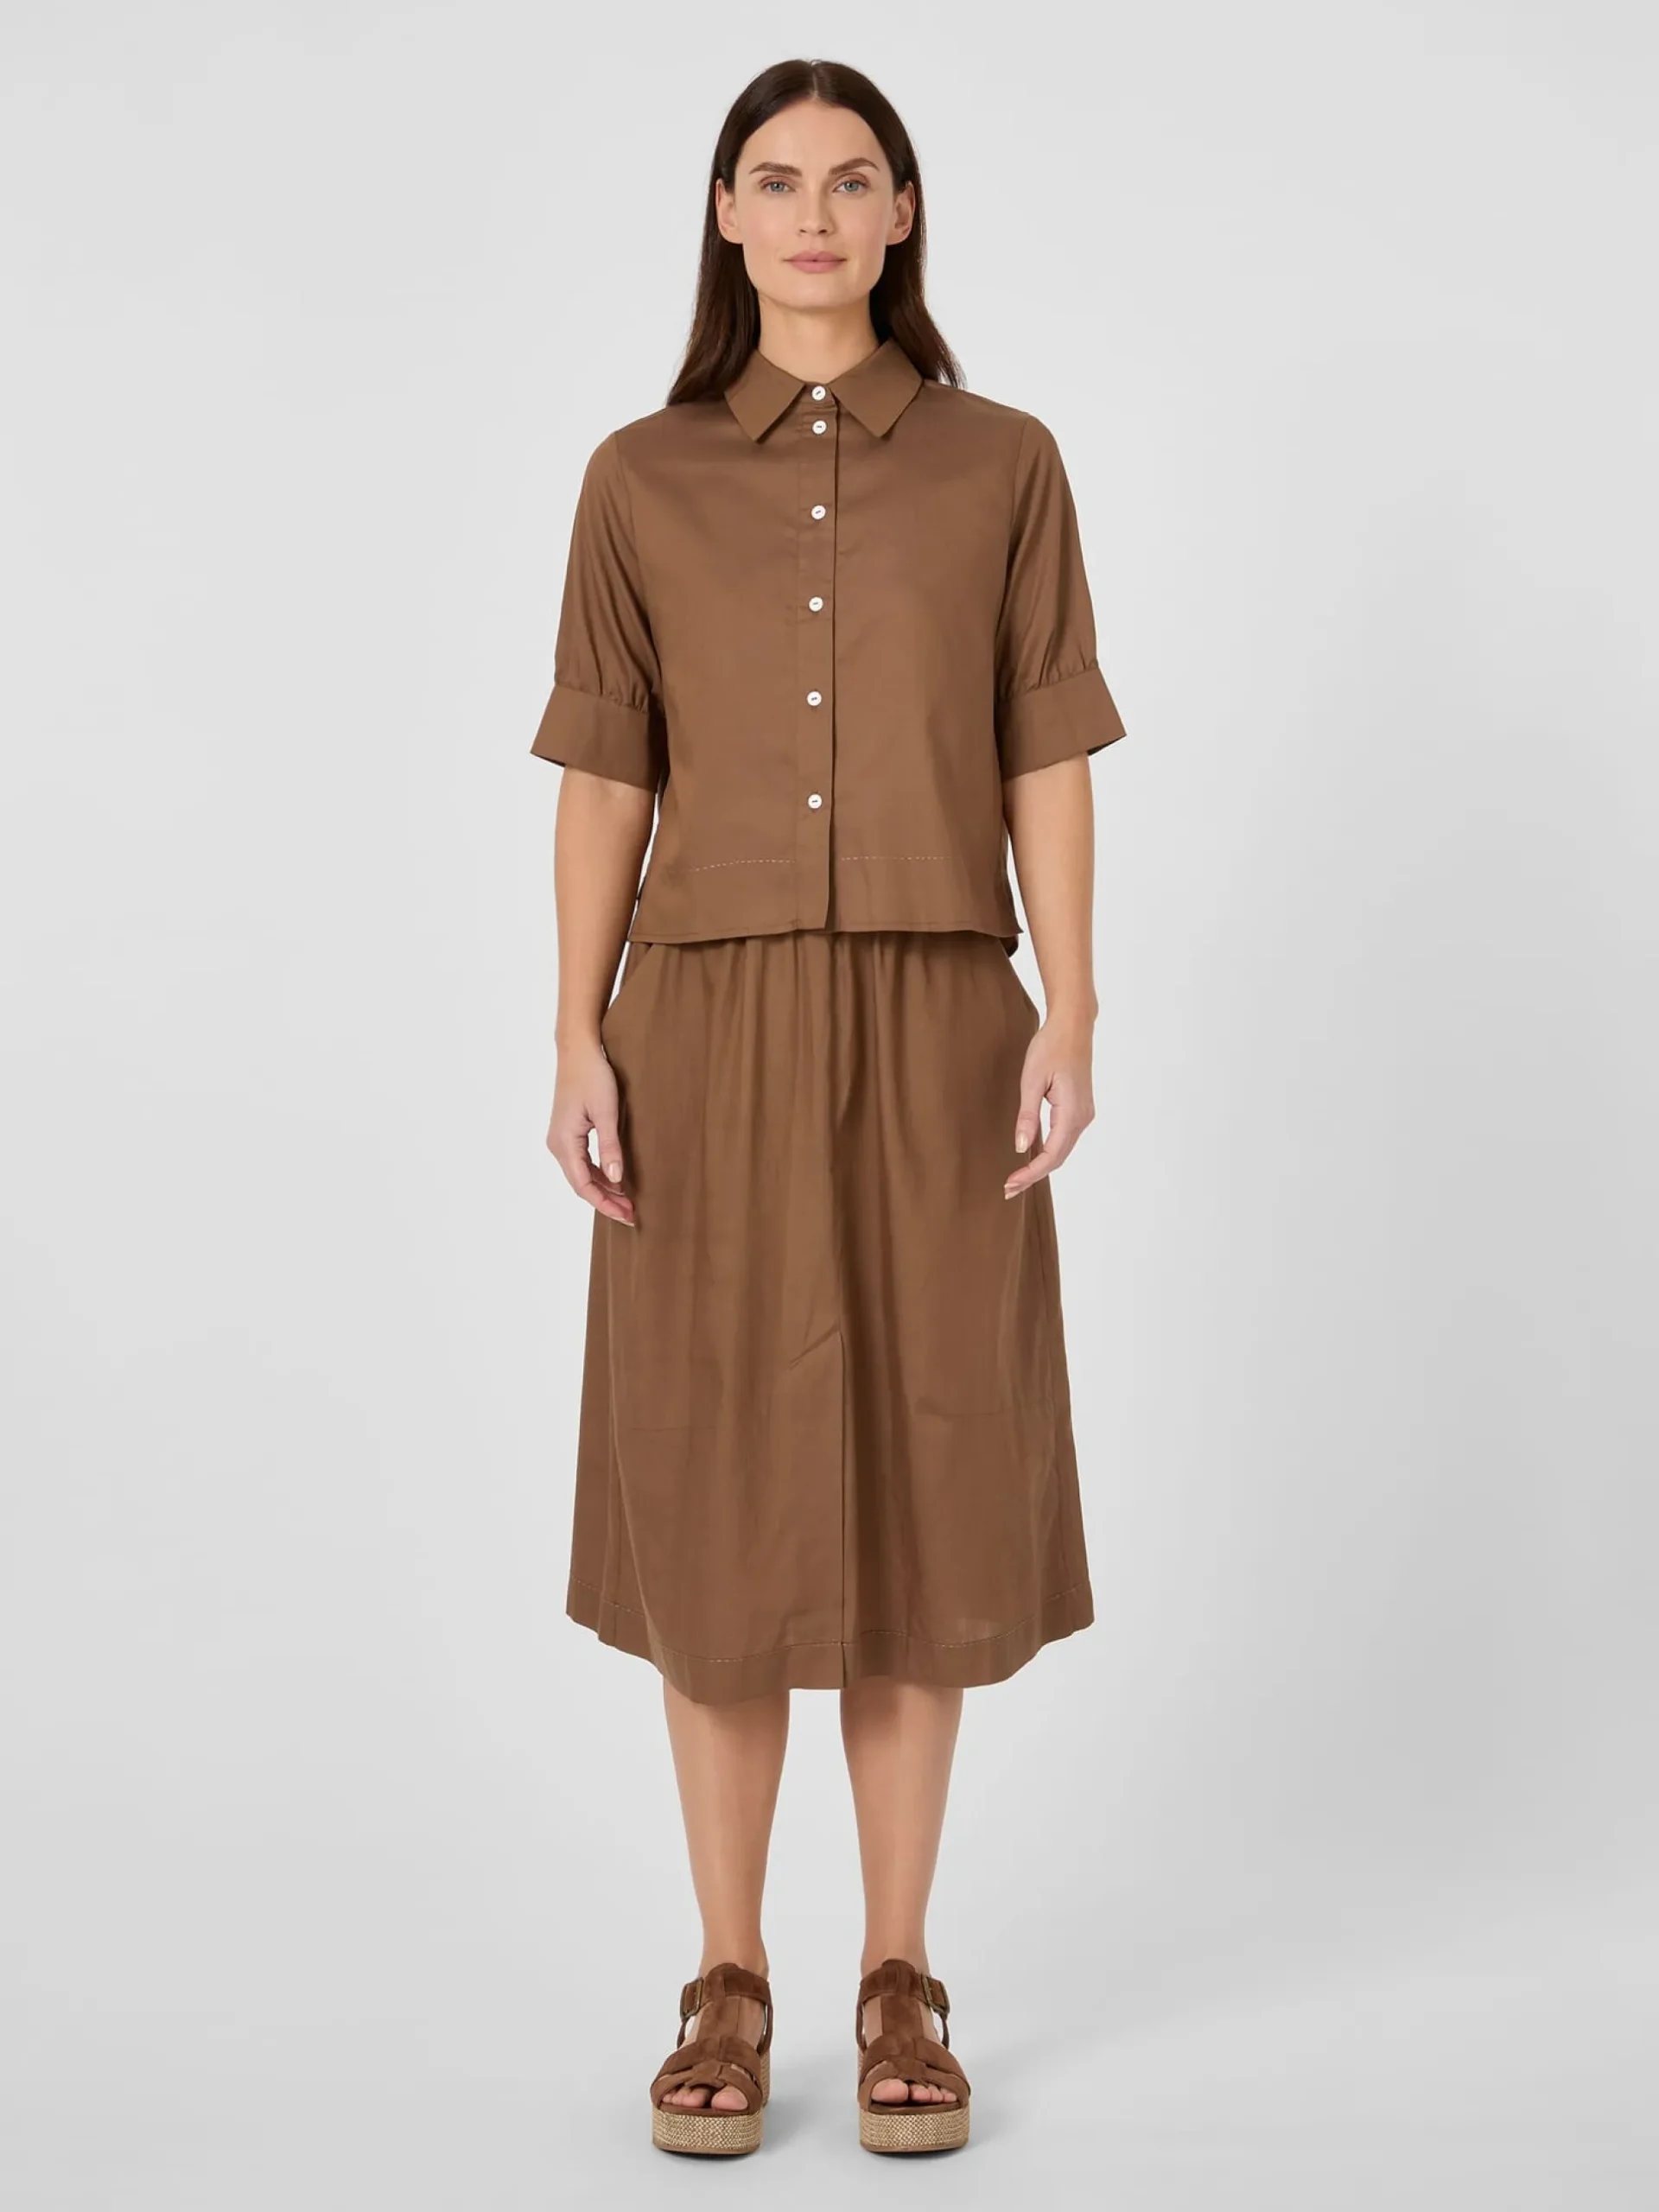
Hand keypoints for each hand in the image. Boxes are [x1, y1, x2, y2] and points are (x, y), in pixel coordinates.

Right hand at [547, 1036, 635, 1224]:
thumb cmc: (592, 1076)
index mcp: (564, 1143)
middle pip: (581, 1184)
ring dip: (603, 1189)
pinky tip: (616, 1180)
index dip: (605, 1204)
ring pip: (581, 1175)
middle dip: (606, 1201)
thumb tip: (616, 1180)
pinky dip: (598, 1175)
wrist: (577, 1050)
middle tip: (632, 1215)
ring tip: (627, 1202)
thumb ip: (611, 1147)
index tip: (626, 1215)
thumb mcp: (606, 1112)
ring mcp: (561, 1139)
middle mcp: (558, 1145)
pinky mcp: (568, 1133)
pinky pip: (581, 1163)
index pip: (584, 1185)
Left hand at [1004, 1011, 1094, 1196]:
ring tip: (1017, 1177)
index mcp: (1072, 1113)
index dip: (1030, 1173)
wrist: (1073, 1026)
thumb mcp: (1032, 1081)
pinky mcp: (1079, 1108)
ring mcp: (1084, 1113)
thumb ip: (1028, 1116)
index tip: (1010, 1183)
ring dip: (1041, 1165)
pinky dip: (1048, 1151)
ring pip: (1062, 1149)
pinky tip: (1032, 1156)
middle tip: (1008, 1188)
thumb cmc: (1051, 1047)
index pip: (1052, 1155)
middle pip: (1059, 1157)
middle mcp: (1083, 1117)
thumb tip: (1022, 1147)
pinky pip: (1064, 1138)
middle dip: (1034, 1175)